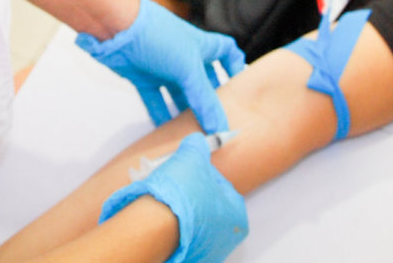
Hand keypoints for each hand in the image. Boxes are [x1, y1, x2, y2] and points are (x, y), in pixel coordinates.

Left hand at [77, 0, 246, 131]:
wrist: (114, 27)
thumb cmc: (156, 36)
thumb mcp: (188, 70)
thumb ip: (204, 100)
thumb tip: (219, 128)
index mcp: (201, 47)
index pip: (226, 52)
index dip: (234, 67)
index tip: (239, 88)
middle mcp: (184, 56)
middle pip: (202, 81)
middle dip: (208, 100)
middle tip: (216, 123)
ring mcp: (163, 66)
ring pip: (178, 94)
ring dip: (184, 112)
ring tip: (193, 134)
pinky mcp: (142, 76)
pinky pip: (154, 99)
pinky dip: (159, 114)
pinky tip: (164, 132)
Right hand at [100, 133, 247, 262]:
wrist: (156, 226)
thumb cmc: (180, 194)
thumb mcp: (191, 157)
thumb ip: (197, 146)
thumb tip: (197, 141)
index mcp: (237, 214)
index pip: (220, 185)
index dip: (200, 174)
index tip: (185, 170)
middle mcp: (226, 237)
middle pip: (206, 205)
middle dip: (190, 193)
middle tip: (173, 184)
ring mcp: (207, 250)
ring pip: (192, 221)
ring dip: (179, 210)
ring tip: (164, 199)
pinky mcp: (188, 257)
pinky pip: (179, 236)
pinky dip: (171, 227)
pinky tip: (159, 218)